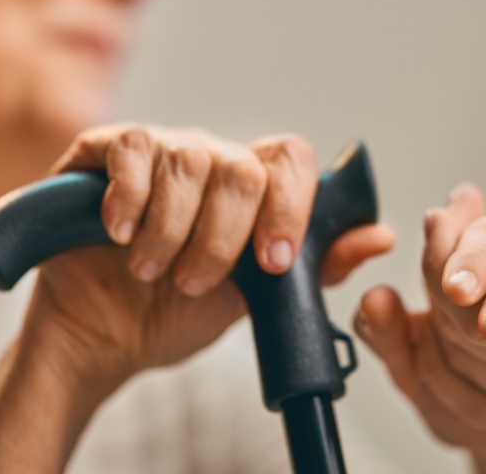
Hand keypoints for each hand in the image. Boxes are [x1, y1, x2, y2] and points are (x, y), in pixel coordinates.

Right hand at [25, 125, 394, 391]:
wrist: (104, 337)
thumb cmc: (178, 312)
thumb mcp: (254, 300)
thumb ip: (314, 268)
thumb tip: (382, 236)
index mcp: (252, 187)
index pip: (292, 160)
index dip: (291, 208)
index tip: (273, 262)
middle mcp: (212, 157)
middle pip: (244, 166)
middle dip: (224, 237)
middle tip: (195, 282)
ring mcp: (160, 149)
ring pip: (190, 161)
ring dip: (172, 231)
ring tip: (150, 271)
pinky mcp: (104, 150)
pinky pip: (132, 147)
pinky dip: (130, 197)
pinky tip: (119, 234)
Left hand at [364, 186, 485, 473]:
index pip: (478, 303)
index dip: (448, 255)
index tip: (443, 213)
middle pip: (461, 334)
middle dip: (440, 276)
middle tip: (440, 230)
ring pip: (466, 370)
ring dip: (442, 316)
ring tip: (444, 262)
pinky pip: (483, 403)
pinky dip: (456, 362)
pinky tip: (453, 321)